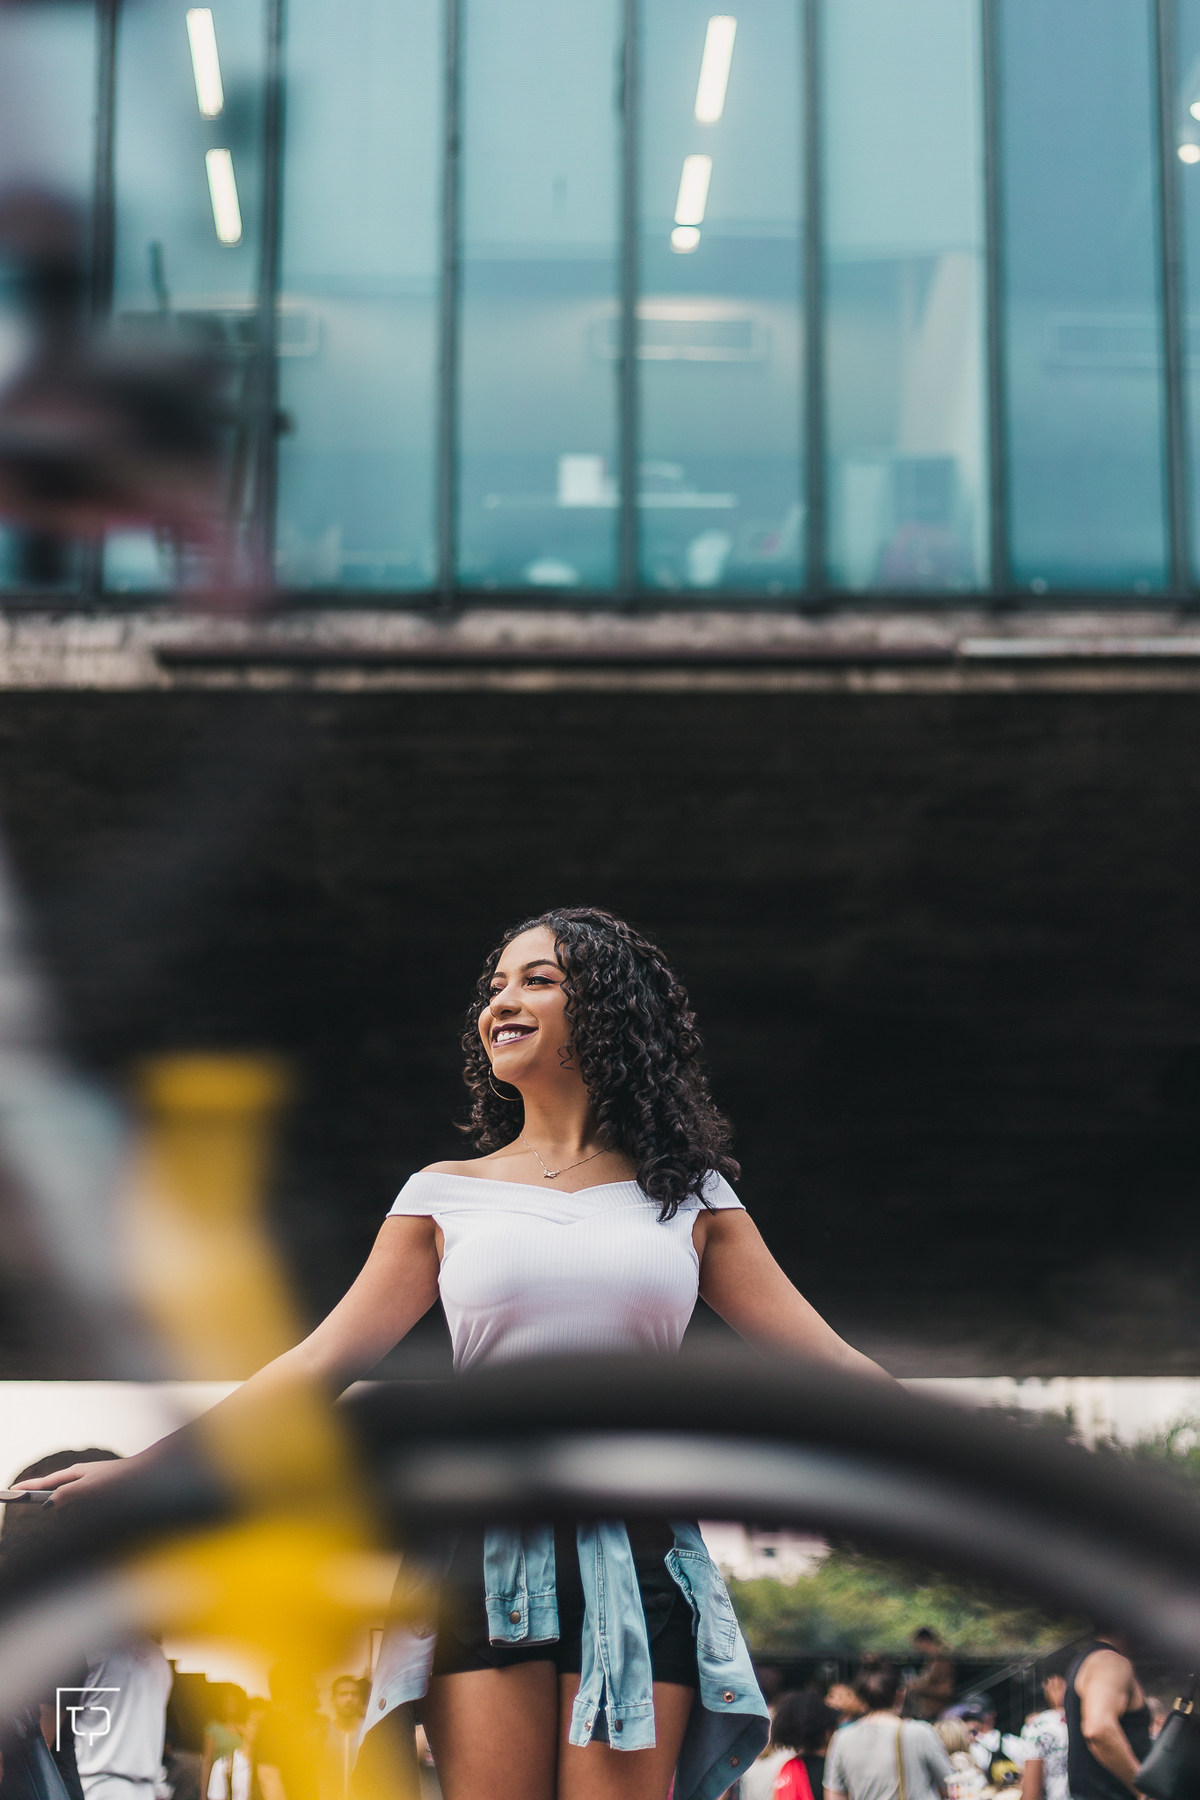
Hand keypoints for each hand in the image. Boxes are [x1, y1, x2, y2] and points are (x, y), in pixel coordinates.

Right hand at [12, 1458, 129, 1506]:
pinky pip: (80, 1499)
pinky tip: (76, 1505)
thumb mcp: (89, 1487)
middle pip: (54, 1488)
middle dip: (38, 1492)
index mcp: (75, 1473)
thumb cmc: (119, 1478)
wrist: (146, 1474)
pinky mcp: (100, 1492)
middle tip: (20, 1495)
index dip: (27, 1487)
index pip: (45, 1482)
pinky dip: (72, 1502)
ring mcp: (91, 1484)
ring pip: (68, 1494)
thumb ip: (67, 1494)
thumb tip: (47, 1504)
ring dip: (57, 1498)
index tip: (10, 1490)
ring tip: (43, 1499)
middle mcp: (81, 1477)